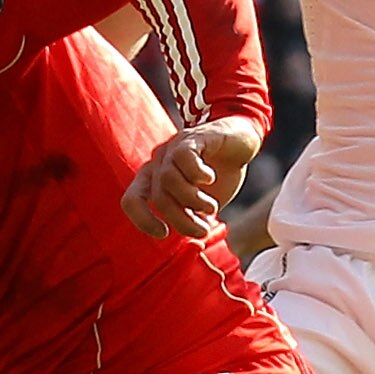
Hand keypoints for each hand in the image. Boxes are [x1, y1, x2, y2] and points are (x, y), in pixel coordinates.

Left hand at [124, 118, 262, 239]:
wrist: (242, 142)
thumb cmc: (220, 174)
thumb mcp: (202, 203)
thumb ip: (191, 217)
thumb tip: (192, 236)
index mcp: (154, 179)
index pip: (132, 200)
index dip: (142, 220)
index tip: (164, 233)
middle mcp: (159, 162)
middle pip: (159, 197)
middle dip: (182, 220)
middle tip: (204, 230)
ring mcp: (174, 147)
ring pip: (169, 179)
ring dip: (193, 200)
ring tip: (212, 207)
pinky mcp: (193, 137)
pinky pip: (185, 157)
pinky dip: (197, 174)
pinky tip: (210, 179)